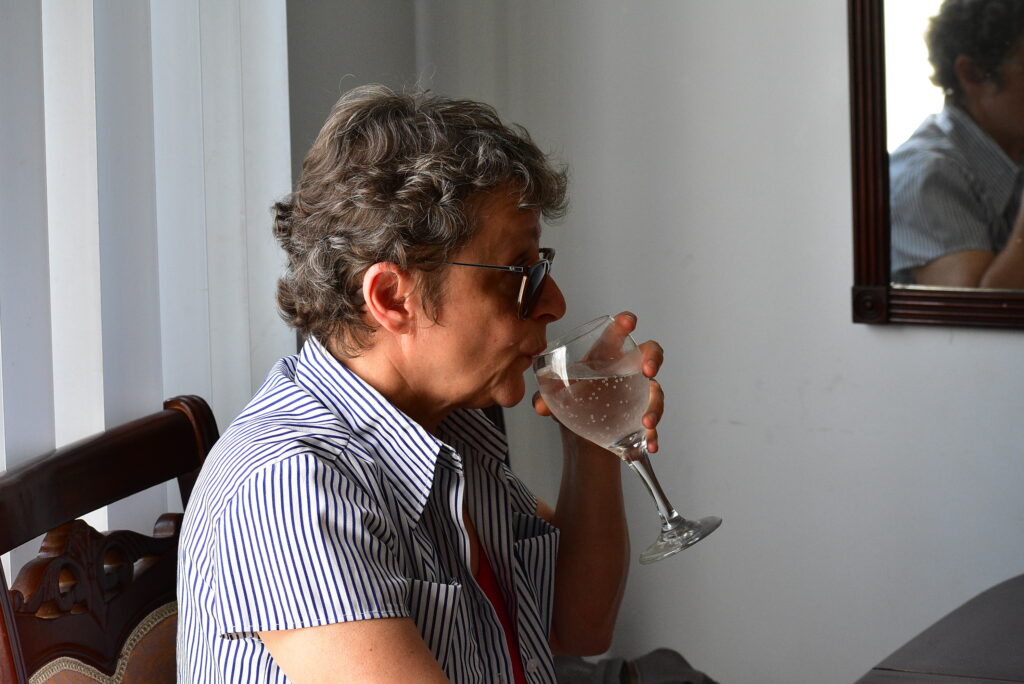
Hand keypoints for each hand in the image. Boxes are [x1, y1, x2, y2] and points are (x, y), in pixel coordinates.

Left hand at [533, 311, 664, 452]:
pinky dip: (653, 435)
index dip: (624, 324)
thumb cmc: (573, 403)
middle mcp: (627, 371)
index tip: (629, 322)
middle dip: (653, 358)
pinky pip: (653, 424)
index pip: (617, 334)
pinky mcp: (641, 417)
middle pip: (650, 354)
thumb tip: (540, 406)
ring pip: (656, 392)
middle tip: (648, 370)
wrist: (580, 437)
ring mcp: (638, 394)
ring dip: (655, 406)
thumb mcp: (556, 398)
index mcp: (605, 357)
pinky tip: (650, 444)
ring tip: (646, 422)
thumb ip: (546, 398)